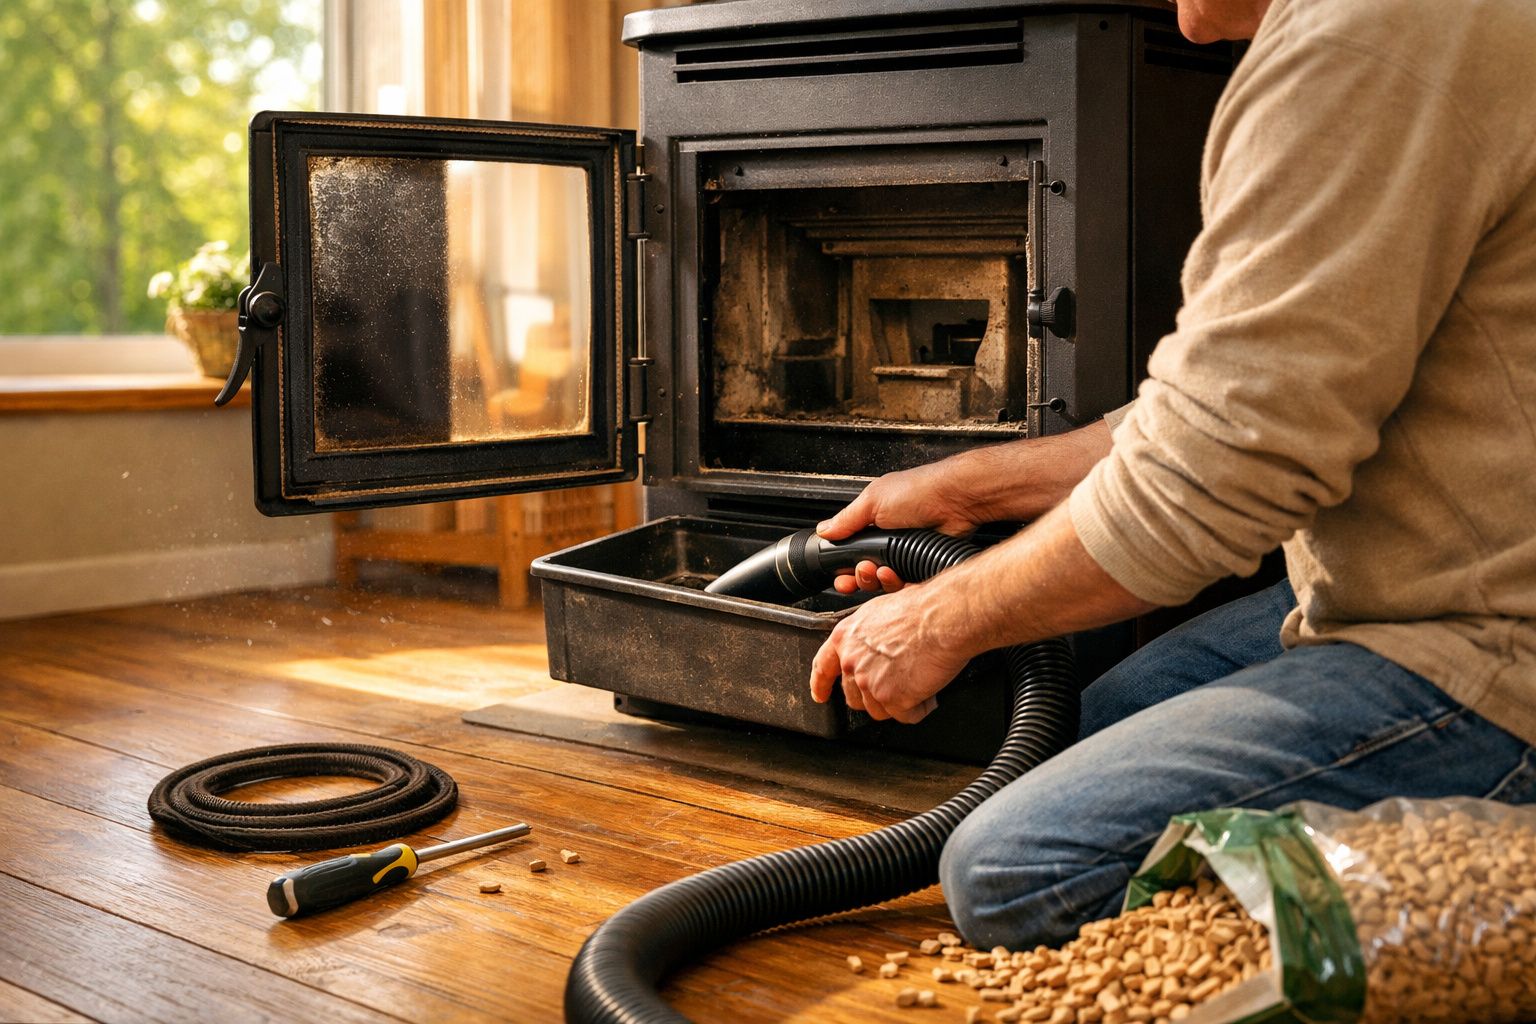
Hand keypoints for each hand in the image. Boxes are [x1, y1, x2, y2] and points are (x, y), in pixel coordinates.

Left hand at [809, 583, 972, 724]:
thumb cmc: (921, 609)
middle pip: (854, 696)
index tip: (820, 695)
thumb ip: (867, 638)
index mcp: (845, 637)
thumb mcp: (880, 613)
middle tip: (897, 685)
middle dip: (874, 696)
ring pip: (879, 709)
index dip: (820, 685)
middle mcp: (852, 661)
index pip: (823, 667)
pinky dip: (918, 709)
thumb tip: (873, 651)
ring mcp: (870, 682)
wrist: (942, 618)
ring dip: (898, 703)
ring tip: (917, 684)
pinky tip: (927, 695)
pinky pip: (904, 715)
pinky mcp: (891, 698)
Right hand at [820, 457, 982, 595]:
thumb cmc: (920, 490)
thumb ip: (847, 519)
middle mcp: (889, 541)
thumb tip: (824, 530)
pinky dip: (899, 585)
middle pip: (866, 573)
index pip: (851, 553)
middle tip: (861, 572)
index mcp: (873, 525)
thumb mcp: (873, 501)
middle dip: (859, 578)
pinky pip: (906, 585)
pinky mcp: (922, 566)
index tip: (840, 578)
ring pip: (884, 583)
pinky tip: (897, 575)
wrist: (956, 499)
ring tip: (882, 570)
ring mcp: (906, 555)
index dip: (843, 568)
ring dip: (878, 581)